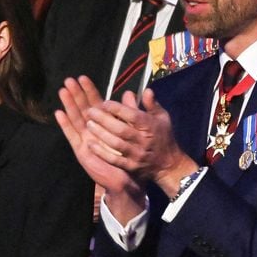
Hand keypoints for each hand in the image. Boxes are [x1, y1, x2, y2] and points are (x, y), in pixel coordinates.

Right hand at [55, 76, 145, 224]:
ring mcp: (85, 139)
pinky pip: (72, 135)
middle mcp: (93, 130)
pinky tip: (59, 113)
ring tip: (63, 91)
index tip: (83, 77)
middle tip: (69, 79)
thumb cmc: (130, 156)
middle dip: (76, 94)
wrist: (127, 178)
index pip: (95, 103)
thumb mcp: (133, 131)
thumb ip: (130, 112)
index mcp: (105, 124)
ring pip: (75, 119)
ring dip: (69, 105)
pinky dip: (65, 125)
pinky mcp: (82, 150)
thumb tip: (130, 93)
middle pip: (82, 108)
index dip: (89, 90)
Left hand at [84, 88, 198, 196]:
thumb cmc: (163, 137)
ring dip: (100, 134)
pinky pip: (114, 160)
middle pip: (121, 129)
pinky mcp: (131, 167)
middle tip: (90, 111)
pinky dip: (102, 152)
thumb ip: (152, 104)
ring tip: (88, 124)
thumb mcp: (162, 118)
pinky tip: (90, 144)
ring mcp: (136, 155)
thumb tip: (145, 90)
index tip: (105, 103)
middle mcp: (143, 140)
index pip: (132, 116)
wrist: (169, 165)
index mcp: (150, 126)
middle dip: (104, 119)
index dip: (117, 108)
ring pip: (116, 144)